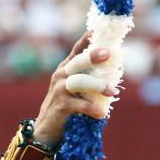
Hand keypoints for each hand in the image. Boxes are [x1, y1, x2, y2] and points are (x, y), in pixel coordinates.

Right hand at [32, 31, 115, 145]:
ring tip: (113, 92)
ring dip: (98, 86)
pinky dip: (92, 108)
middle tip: (108, 53)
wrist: (46, 129)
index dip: (86, 40)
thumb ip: (88, 79)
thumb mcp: (75, 89)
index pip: (76, 50)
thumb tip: (114, 72)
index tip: (97, 30)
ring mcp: (59, 89)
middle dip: (92, 56)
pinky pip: (79, 105)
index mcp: (66, 68)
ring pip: (80, 82)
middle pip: (78, 62)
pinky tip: (102, 113)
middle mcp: (61, 75)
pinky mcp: (60, 105)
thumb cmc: (66, 107)